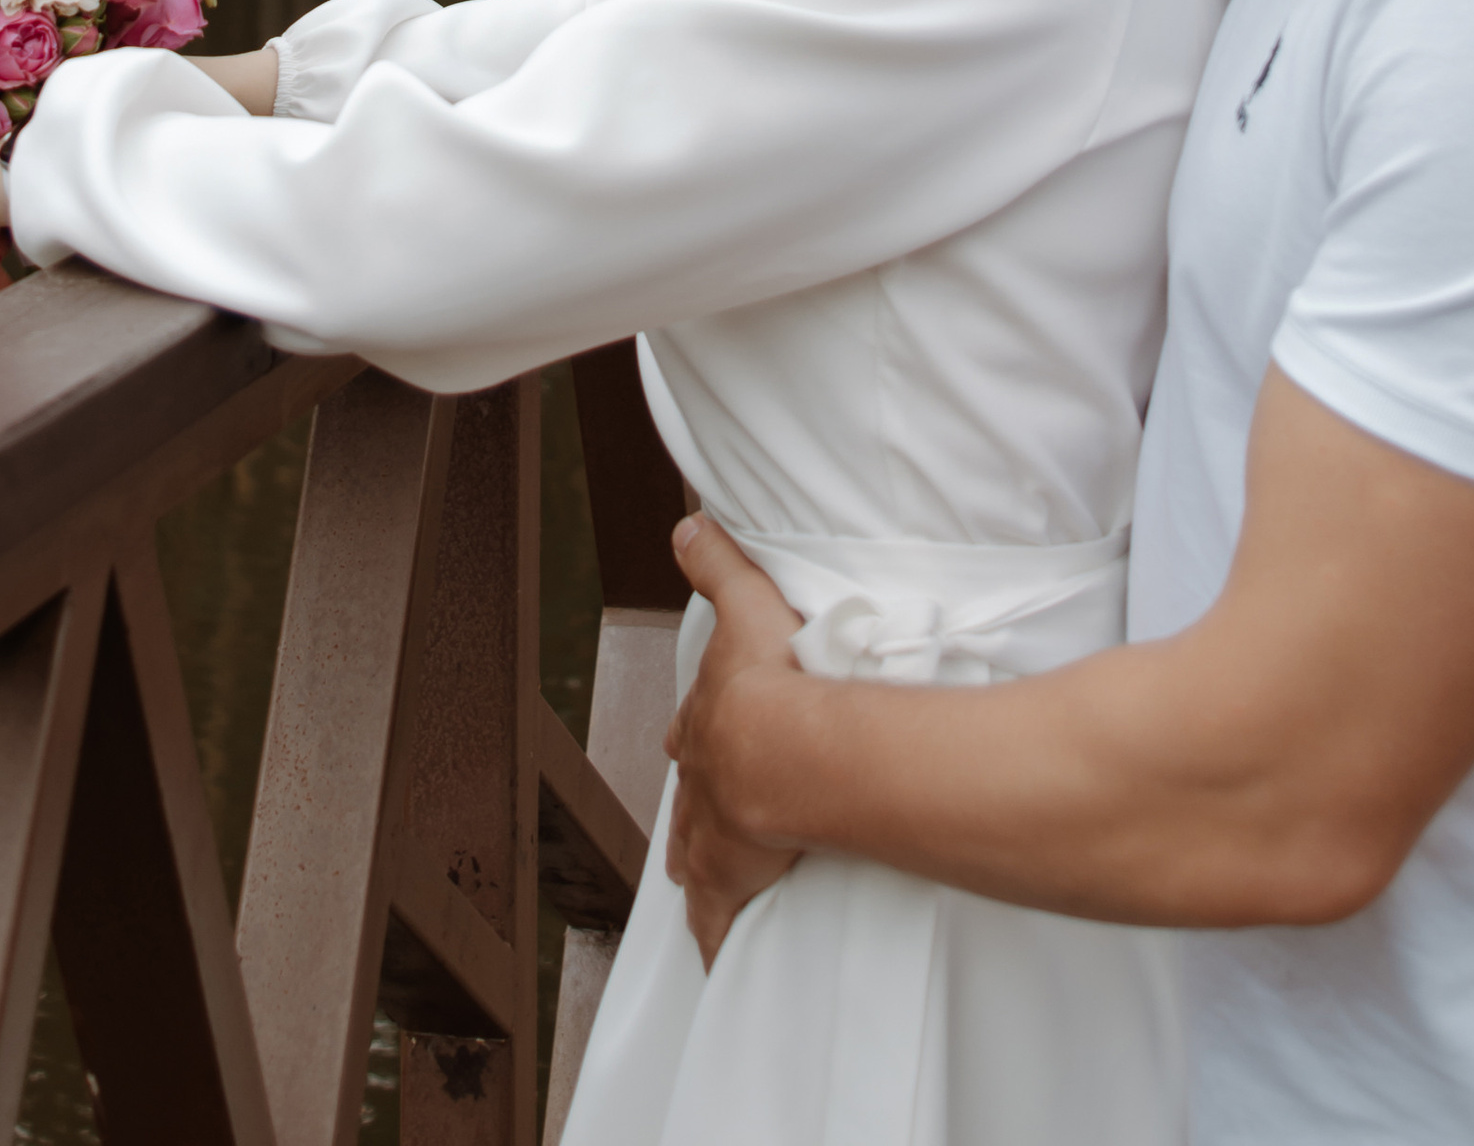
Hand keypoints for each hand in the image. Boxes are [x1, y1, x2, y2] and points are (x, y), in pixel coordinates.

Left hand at [664, 515, 805, 966]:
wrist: (786, 747)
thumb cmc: (774, 680)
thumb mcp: (747, 605)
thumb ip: (719, 564)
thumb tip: (687, 524)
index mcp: (708, 719)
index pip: (694, 728)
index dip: (694, 733)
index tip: (689, 741)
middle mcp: (702, 778)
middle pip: (690, 793)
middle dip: (692, 801)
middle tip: (693, 815)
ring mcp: (711, 830)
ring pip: (695, 851)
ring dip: (694, 861)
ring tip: (689, 876)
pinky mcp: (729, 877)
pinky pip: (716, 914)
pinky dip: (711, 931)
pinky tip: (710, 950)